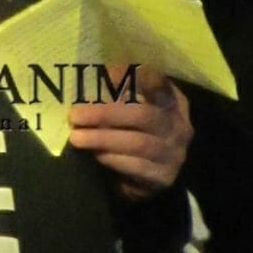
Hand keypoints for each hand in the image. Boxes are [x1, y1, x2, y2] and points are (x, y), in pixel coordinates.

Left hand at [68, 65, 192, 200]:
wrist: (143, 174)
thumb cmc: (130, 129)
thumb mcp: (126, 106)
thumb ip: (113, 93)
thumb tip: (87, 81)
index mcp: (171, 98)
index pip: (156, 81)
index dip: (131, 77)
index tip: (104, 75)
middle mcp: (177, 124)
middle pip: (142, 114)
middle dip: (105, 114)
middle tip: (75, 116)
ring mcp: (174, 152)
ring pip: (138, 143)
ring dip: (103, 139)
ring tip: (77, 138)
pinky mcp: (164, 177)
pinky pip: (138, 167)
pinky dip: (114, 159)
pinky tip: (96, 155)